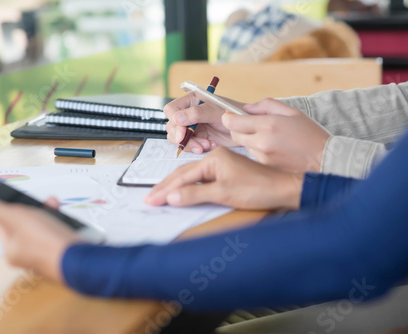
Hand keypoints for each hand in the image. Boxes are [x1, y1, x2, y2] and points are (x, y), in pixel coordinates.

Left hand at [0, 187, 82, 282]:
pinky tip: (61, 213)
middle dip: (30, 206)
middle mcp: (25, 252)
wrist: (80, 257)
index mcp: (10, 249)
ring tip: (52, 203)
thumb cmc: (47, 241)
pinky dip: (58, 218)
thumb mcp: (14, 217)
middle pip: (22, 221)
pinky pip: (54, 228)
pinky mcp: (60, 246)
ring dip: (46, 210)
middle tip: (35, 200)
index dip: (4, 204)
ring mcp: (44, 250)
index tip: (6, 192)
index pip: (0, 221)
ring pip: (40, 223)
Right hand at [145, 147, 303, 209]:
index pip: (183, 175)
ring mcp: (222, 165)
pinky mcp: (227, 173)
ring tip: (160, 197)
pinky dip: (189, 188)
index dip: (165, 189)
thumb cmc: (258, 189)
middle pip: (184, 174)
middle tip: (150, 199)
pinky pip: (202, 180)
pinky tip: (182, 194)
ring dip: (176, 188)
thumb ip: (195, 195)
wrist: (284, 189)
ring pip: (192, 177)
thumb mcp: (224, 193)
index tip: (150, 199)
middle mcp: (217, 158)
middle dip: (166, 187)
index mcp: (215, 158)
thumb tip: (171, 198)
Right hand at [164, 93, 243, 153]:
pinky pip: (187, 145)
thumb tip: (176, 118)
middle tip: (198, 145)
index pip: (171, 110)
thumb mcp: (215, 111)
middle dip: (183, 138)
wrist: (245, 127)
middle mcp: (188, 113)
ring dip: (190, 144)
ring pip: (177, 138)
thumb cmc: (233, 113)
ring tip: (206, 145)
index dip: (175, 122)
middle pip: (172, 126)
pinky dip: (196, 148)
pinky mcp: (196, 138)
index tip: (183, 134)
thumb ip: (196, 113)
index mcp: (191, 100)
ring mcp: (191, 126)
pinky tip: (210, 145)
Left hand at [222, 98, 330, 171]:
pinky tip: (273, 148)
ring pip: (244, 146)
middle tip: (248, 125)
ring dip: (249, 140)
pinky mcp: (265, 167)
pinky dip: (258, 150)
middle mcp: (262, 142)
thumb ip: (266, 105)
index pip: (233, 122)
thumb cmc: (310, 133)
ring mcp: (262, 157)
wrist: (325, 159)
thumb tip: (246, 108)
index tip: (230, 116)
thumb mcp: (292, 112)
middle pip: (235, 135)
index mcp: (268, 125)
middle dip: (237, 129)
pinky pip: (253, 156)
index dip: (228, 118)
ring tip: (267, 137)